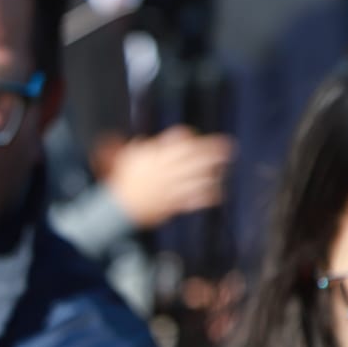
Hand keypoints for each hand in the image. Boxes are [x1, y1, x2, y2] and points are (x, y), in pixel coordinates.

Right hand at [101, 126, 232, 229]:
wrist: (120, 209)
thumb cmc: (122, 184)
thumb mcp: (125, 160)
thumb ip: (135, 148)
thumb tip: (140, 140)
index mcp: (156, 157)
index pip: (177, 142)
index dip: (189, 137)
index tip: (195, 138)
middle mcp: (167, 170)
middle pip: (195, 157)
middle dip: (212, 152)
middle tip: (227, 147)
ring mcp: (172, 187)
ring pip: (199, 177)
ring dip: (213, 173)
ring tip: (223, 170)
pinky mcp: (175, 202)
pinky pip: (196, 198)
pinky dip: (208, 196)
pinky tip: (217, 194)